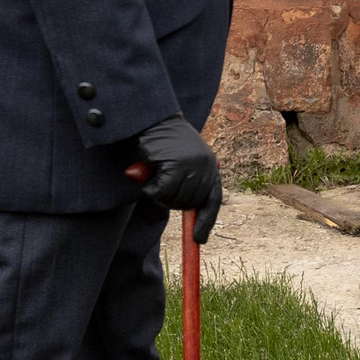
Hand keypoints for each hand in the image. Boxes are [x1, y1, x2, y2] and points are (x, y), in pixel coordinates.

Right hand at [132, 113, 222, 242]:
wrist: (151, 119)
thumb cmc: (162, 142)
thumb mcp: (181, 162)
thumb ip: (186, 182)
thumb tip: (184, 210)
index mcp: (210, 165)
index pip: (213, 199)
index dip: (206, 221)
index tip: (199, 239)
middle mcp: (207, 166)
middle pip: (190, 203)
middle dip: (172, 202)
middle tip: (158, 187)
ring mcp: (193, 166)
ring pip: (174, 200)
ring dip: (159, 193)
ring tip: (153, 174)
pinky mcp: (177, 165)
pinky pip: (162, 192)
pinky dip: (150, 189)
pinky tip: (147, 174)